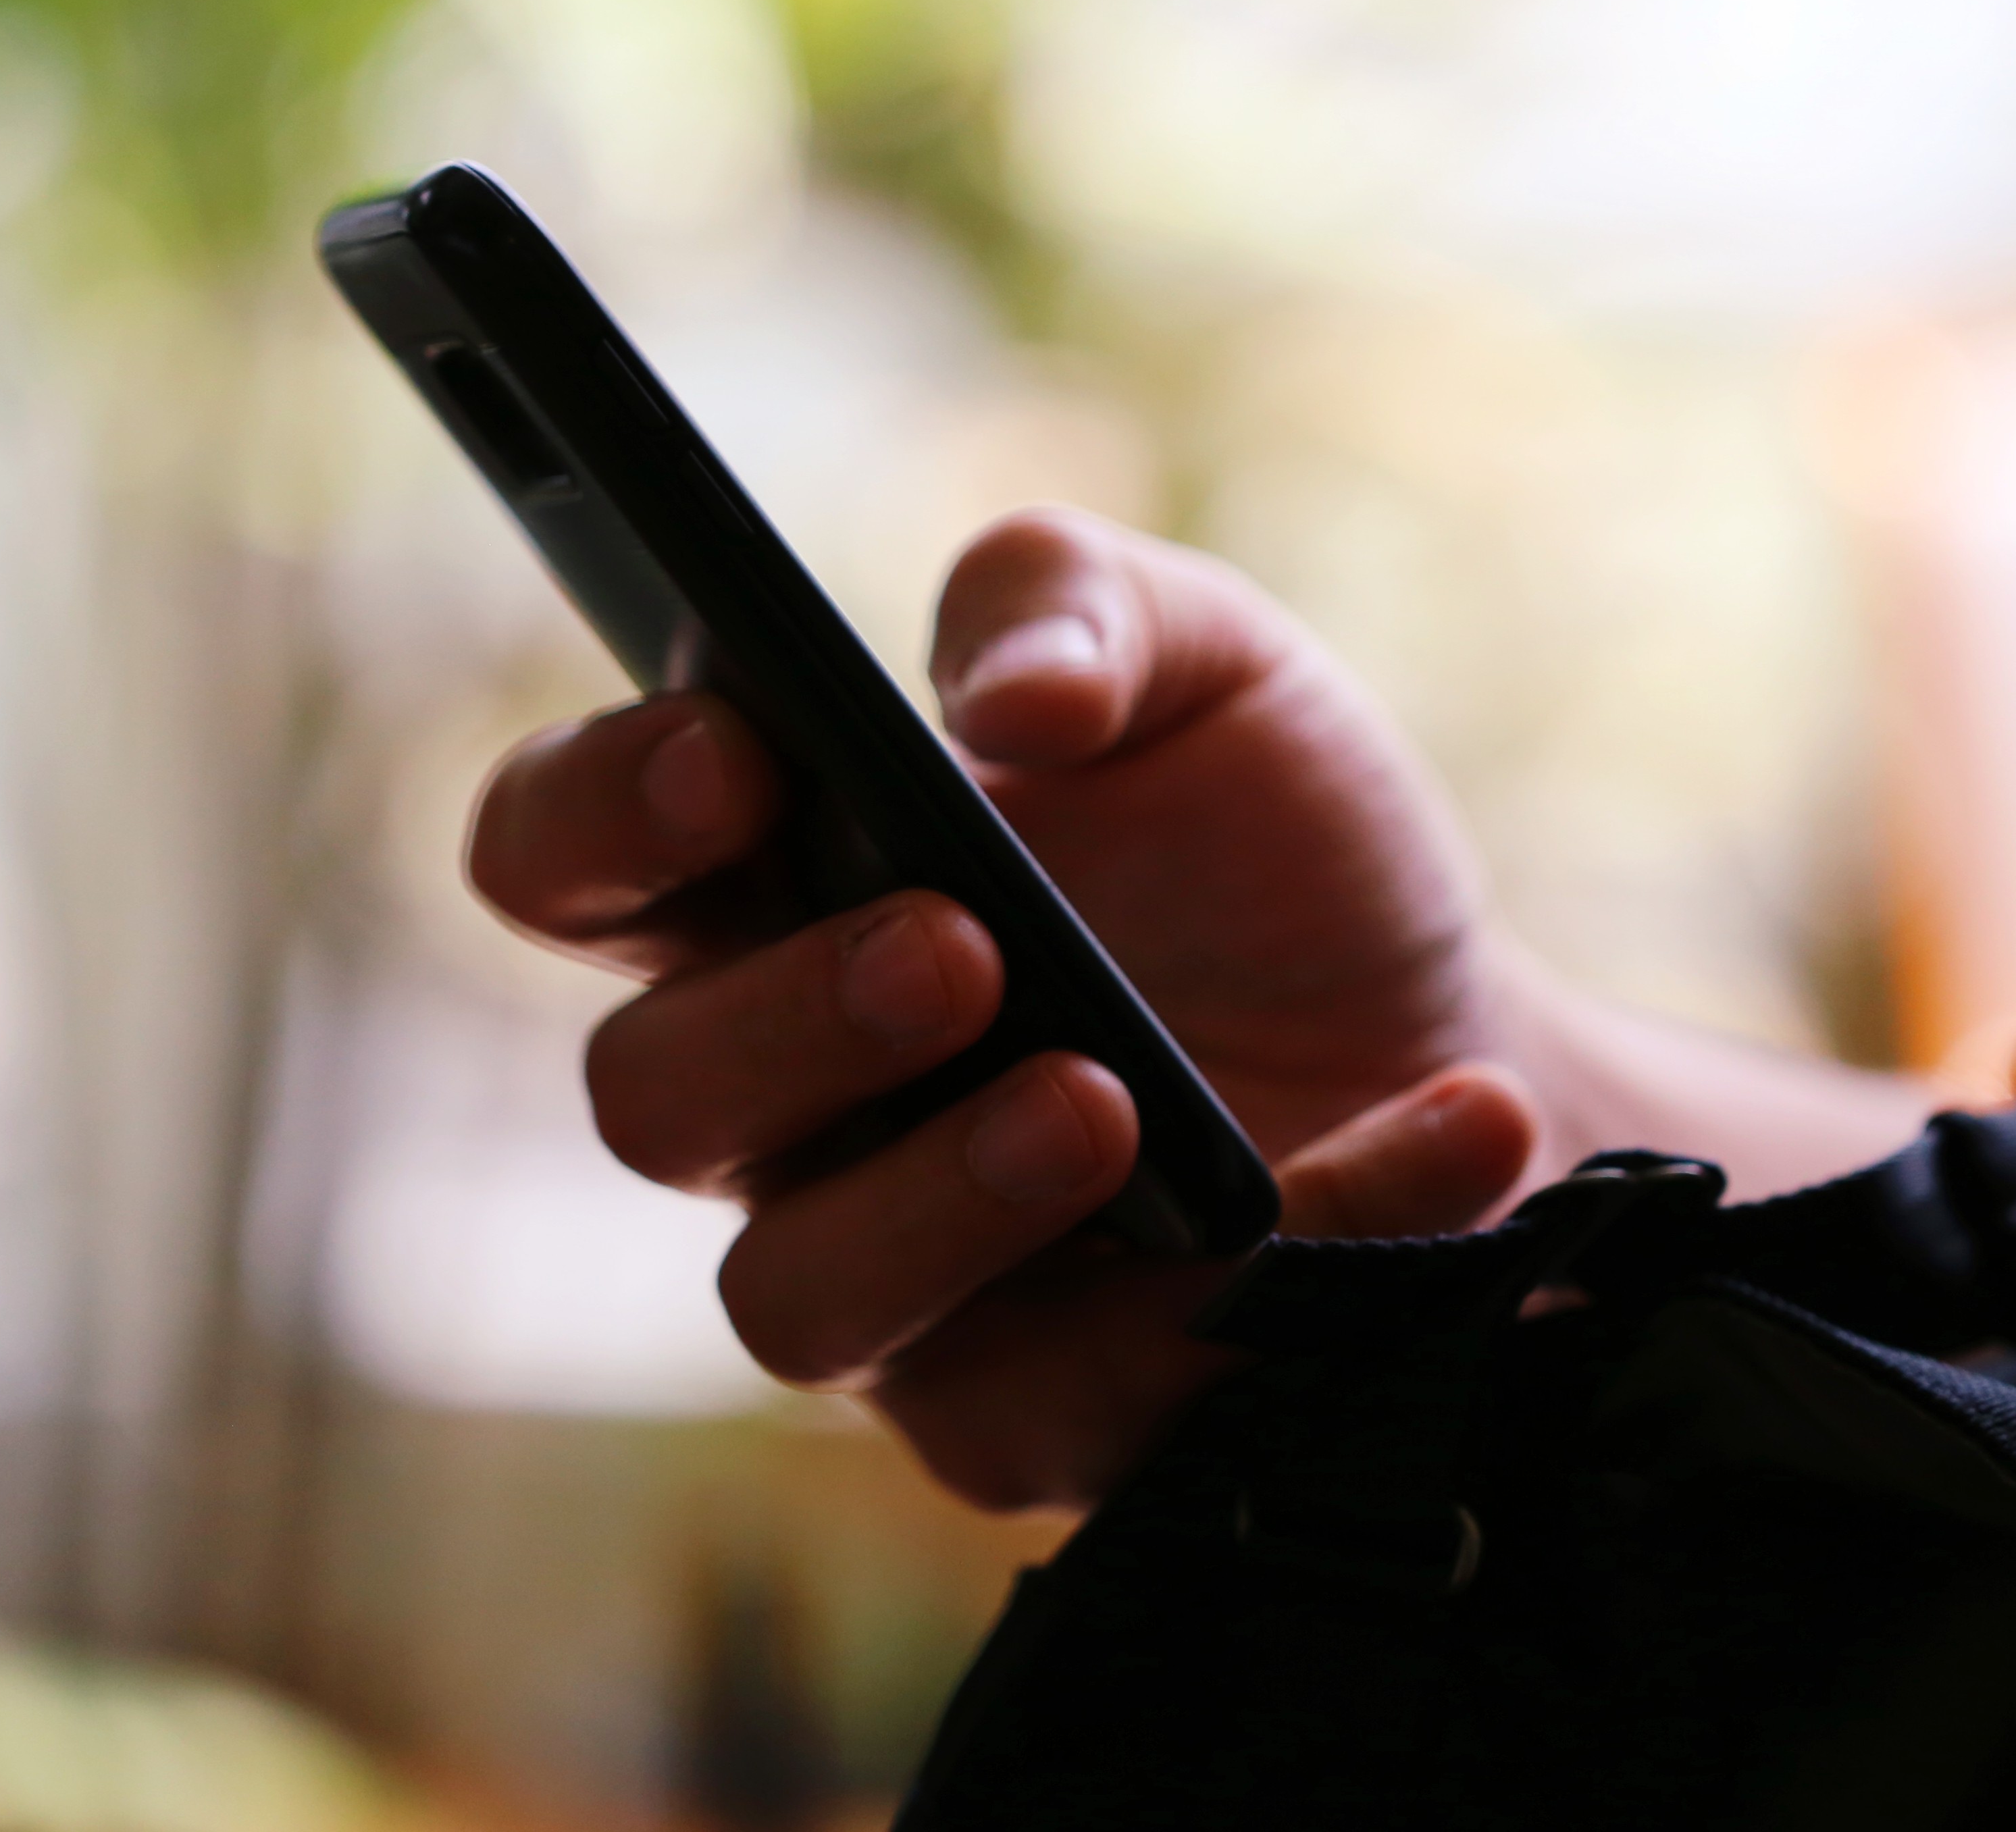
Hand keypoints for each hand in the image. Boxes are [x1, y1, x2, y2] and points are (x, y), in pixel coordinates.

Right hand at [465, 508, 1541, 1507]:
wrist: (1453, 1032)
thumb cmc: (1272, 841)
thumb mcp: (1209, 662)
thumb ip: (1078, 603)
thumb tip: (1011, 695)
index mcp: (770, 889)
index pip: (562, 860)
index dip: (598, 812)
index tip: (736, 758)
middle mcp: (790, 1101)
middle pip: (649, 1096)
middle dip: (787, 1019)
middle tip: (959, 945)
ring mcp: (901, 1279)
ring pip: (796, 1299)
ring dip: (946, 1195)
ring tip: (1109, 1102)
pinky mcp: (1049, 1413)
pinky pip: (1095, 1392)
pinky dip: (1280, 1263)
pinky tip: (1440, 1135)